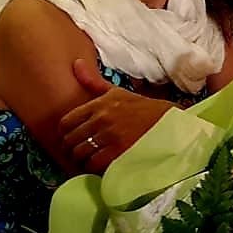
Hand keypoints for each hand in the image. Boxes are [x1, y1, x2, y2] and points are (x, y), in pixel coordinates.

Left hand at [59, 57, 169, 171]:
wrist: (170, 123)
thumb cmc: (142, 108)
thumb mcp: (117, 92)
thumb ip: (93, 81)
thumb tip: (76, 64)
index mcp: (99, 104)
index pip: (66, 122)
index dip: (63, 134)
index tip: (68, 139)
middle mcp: (102, 119)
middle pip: (71, 140)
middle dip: (70, 149)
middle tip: (75, 154)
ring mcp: (111, 136)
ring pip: (80, 153)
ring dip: (80, 160)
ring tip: (86, 162)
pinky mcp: (119, 152)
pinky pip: (94, 163)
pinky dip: (93, 168)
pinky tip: (98, 166)